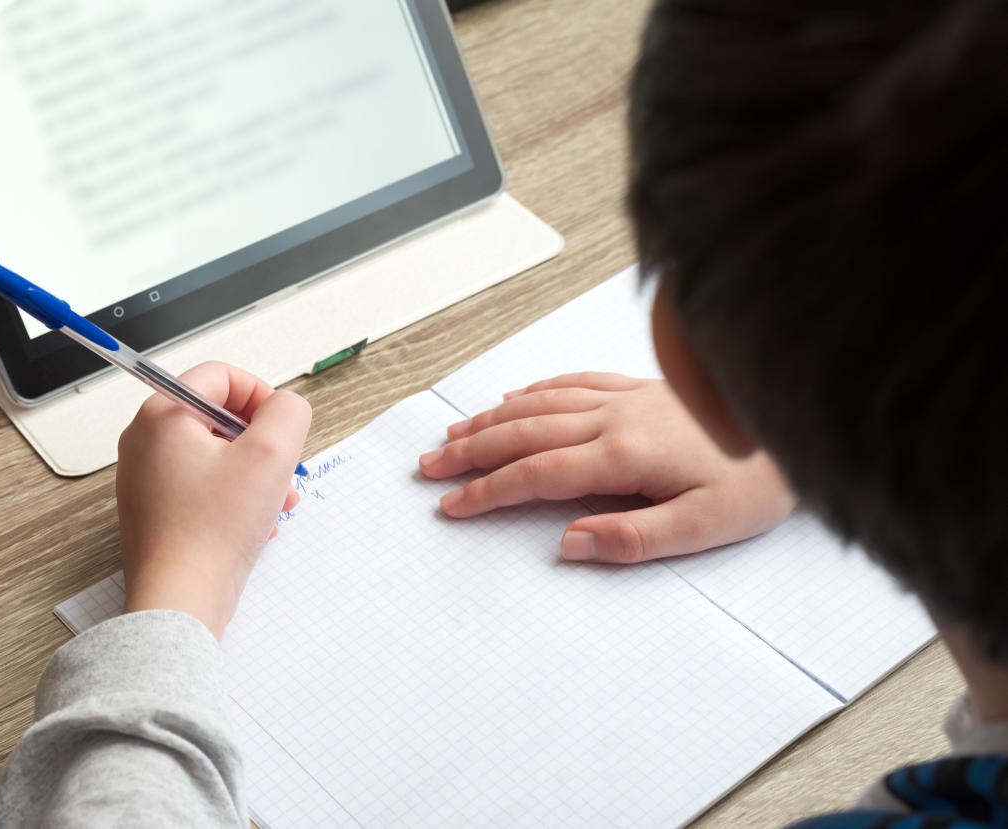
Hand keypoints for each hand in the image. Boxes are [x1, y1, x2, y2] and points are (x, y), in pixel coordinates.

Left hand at [117, 361, 310, 635]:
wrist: (180, 599)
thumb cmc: (213, 532)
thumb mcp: (271, 454)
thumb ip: (288, 412)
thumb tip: (285, 406)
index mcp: (162, 415)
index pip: (220, 376)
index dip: (260, 395)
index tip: (281, 426)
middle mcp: (145, 442)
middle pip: (218, 417)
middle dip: (262, 442)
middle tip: (283, 468)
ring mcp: (147, 479)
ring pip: (216, 456)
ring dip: (255, 473)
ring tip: (279, 503)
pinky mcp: (156, 511)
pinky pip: (204, 488)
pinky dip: (235, 498)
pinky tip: (258, 525)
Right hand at [418, 372, 794, 562]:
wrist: (795, 420)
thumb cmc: (757, 481)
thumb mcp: (703, 526)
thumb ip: (632, 537)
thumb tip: (568, 544)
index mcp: (623, 455)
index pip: (537, 474)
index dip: (488, 490)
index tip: (450, 505)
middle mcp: (614, 418)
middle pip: (524, 432)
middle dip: (471, 451)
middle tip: (428, 467)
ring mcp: (625, 397)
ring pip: (540, 403)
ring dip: (491, 419)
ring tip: (452, 434)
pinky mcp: (640, 386)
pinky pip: (573, 381)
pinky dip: (535, 389)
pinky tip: (514, 395)